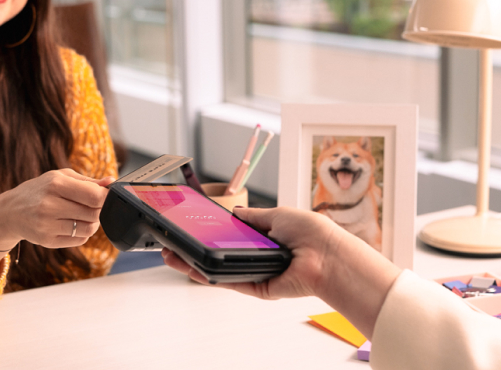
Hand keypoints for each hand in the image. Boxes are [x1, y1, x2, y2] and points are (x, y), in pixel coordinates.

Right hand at [0, 169, 112, 276]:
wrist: (10, 211)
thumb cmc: (40, 190)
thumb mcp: (59, 177)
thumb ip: (87, 181)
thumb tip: (111, 182)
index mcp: (55, 184)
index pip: (94, 195)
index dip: (106, 198)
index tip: (106, 196)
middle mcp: (50, 205)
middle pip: (94, 213)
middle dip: (99, 210)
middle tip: (93, 206)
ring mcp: (47, 225)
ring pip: (89, 229)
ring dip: (92, 223)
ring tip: (82, 215)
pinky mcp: (47, 241)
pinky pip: (79, 240)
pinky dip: (82, 233)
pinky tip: (71, 224)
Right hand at [162, 206, 399, 339]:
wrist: (328, 256)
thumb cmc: (312, 233)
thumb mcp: (276, 214)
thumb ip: (251, 217)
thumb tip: (233, 213)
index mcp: (265, 236)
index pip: (230, 235)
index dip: (209, 232)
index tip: (190, 227)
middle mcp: (259, 255)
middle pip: (219, 253)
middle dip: (195, 249)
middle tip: (173, 245)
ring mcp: (257, 272)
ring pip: (219, 270)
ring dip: (194, 264)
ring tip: (173, 256)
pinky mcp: (259, 288)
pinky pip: (230, 282)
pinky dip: (209, 277)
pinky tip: (192, 269)